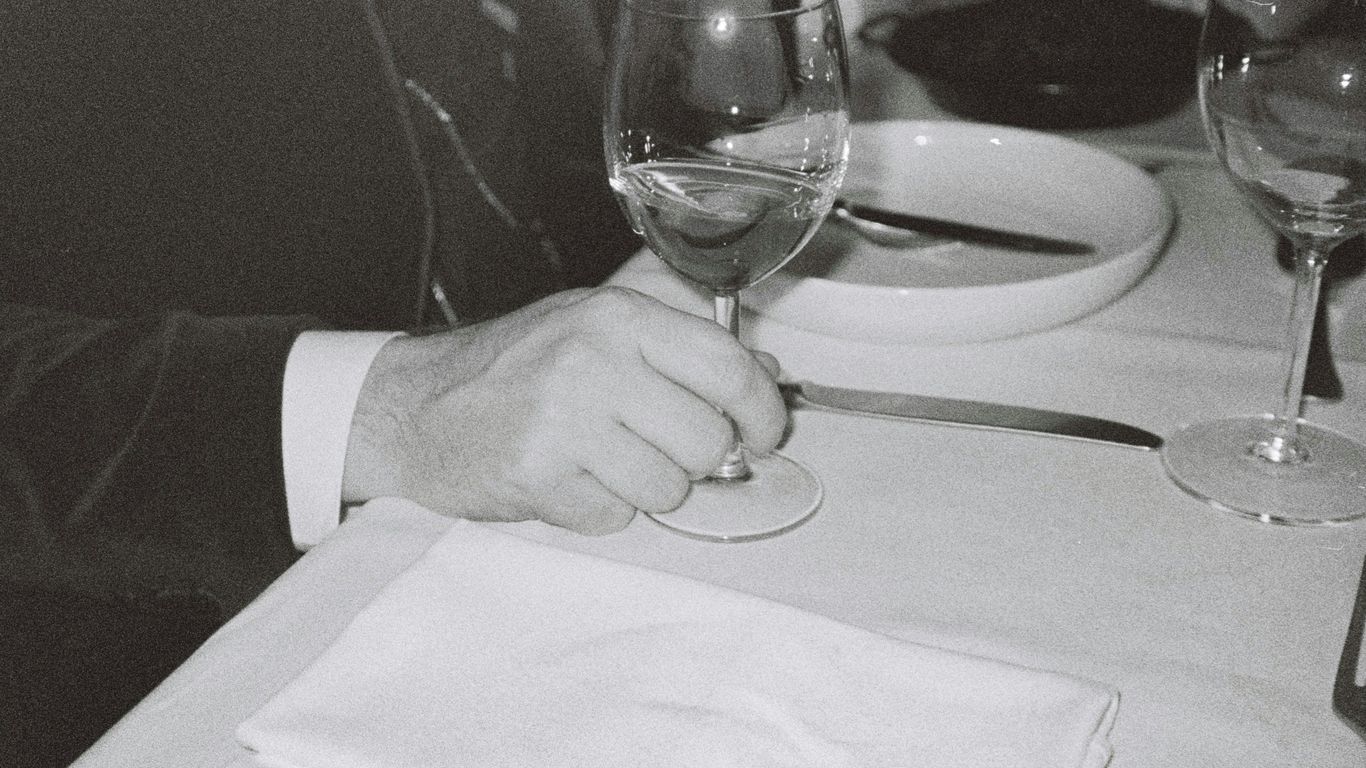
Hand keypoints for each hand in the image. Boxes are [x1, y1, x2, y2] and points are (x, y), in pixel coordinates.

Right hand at [341, 287, 786, 533]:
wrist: (417, 408)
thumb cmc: (515, 367)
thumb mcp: (596, 328)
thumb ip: (680, 346)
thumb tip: (766, 372)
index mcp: (618, 317)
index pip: (728, 367)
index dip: (763, 410)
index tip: (765, 431)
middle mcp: (594, 362)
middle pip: (708, 442)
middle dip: (698, 459)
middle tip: (663, 448)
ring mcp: (564, 421)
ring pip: (668, 489)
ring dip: (648, 488)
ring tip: (605, 461)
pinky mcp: (539, 476)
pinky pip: (616, 517)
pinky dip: (601, 508)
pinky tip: (569, 477)